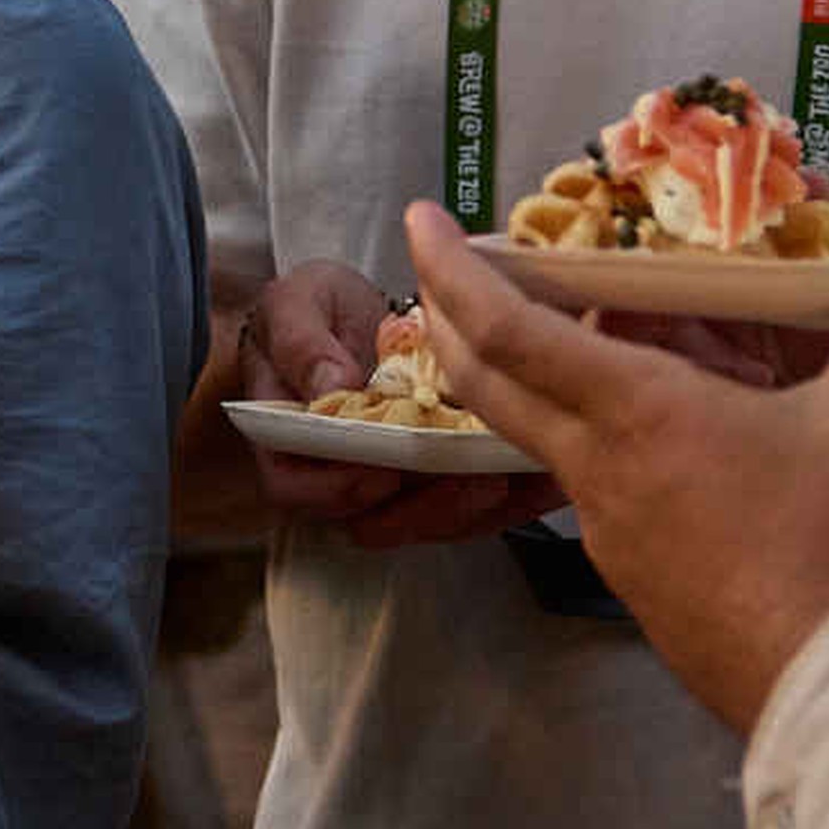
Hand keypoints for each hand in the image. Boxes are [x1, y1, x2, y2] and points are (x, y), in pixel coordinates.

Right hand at [232, 257, 564, 550]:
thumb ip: (302, 343)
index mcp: (287, 444)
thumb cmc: (312, 311)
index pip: (298, 488)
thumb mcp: (295, 306)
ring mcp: (390, 486)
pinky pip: (472, 509)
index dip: (342, 487)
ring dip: (476, 508)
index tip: (385, 468)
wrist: (350, 316)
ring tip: (514, 475)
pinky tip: (541, 478)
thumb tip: (330, 384)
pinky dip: (510, 498)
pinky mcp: (437, 481)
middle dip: (428, 509)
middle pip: (374, 521)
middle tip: (473, 480)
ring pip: (430, 522)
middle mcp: (336, 477)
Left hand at [403, 208, 828, 733]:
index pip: (506, 327)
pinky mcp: (625, 572)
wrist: (827, 683)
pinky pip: (582, 485)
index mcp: (632, 411)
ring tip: (552, 333)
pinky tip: (635, 432)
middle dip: (448, 312)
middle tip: (443, 264)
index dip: (452, 268)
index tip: (419, 220)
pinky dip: (580, 437)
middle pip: (485, 379)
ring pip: (533, 434)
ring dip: (519, 377)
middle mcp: (594, 465)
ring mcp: (601, 526)